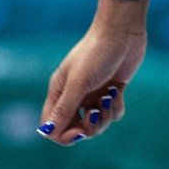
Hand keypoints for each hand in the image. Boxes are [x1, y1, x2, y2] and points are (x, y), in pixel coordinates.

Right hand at [38, 0, 148, 145]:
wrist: (121, 31)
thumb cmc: (95, 53)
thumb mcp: (78, 83)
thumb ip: (63, 109)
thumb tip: (46, 133)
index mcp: (59, 92)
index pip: (53, 128)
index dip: (65, 136)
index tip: (79, 131)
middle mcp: (75, 96)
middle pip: (76, 129)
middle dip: (89, 128)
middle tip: (96, 113)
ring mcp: (94, 94)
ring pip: (97, 124)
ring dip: (105, 116)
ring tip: (109, 96)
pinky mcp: (112, 91)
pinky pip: (113, 114)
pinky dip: (116, 107)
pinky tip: (117, 89)